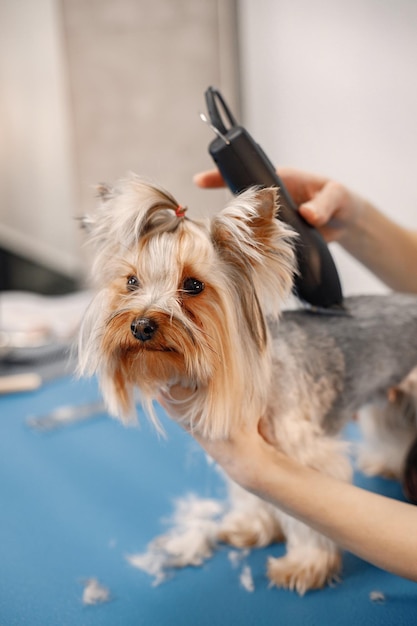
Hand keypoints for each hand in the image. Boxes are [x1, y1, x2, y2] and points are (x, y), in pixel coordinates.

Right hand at [194, 167, 365, 243]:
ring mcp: (271, 219)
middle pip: (239, 204)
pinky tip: (239, 260)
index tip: (199, 181)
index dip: (222, 177)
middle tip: (208, 226)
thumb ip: (323, 205)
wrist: (347, 223)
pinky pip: (258, 242)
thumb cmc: (341, 201)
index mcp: (279, 181)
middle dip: (223, 213)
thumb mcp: (336, 198)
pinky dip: (248, 250)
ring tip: (219, 246)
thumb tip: (308, 214)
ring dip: (234, 235)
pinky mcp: (275, 237)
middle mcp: (270, 200)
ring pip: (246, 226)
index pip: (246, 176)